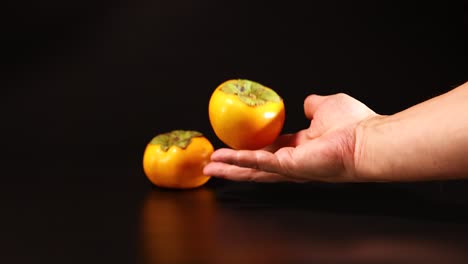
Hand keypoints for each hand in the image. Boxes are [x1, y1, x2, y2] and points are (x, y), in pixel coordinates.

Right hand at [203, 93, 377, 182]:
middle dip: (233, 166)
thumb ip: (313, 105)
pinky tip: (223, 161)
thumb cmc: (355, 125)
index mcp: (300, 147)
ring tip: (209, 168)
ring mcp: (290, 166)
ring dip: (230, 169)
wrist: (368, 139)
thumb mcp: (326, 106)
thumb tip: (307, 102)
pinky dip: (240, 161)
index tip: (235, 147)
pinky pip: (259, 163)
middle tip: (213, 165)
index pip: (269, 150)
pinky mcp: (289, 167)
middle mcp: (293, 160)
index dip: (251, 149)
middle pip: (256, 165)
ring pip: (253, 169)